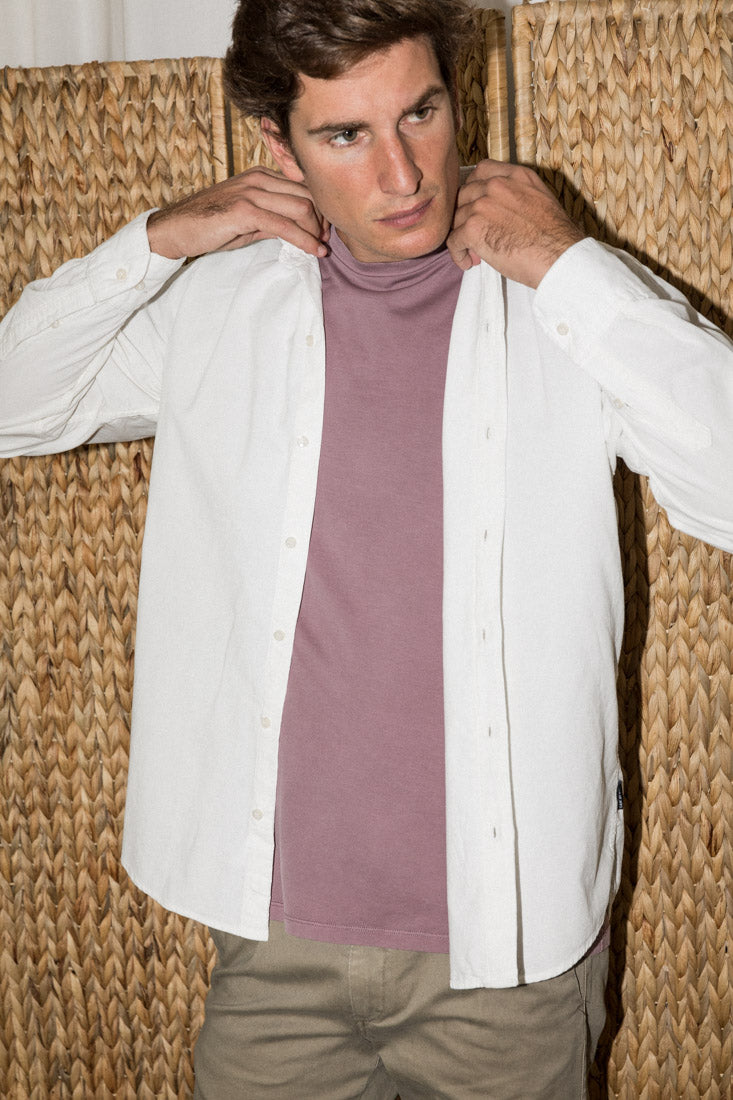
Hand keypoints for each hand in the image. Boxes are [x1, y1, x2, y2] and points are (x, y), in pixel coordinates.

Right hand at [146, 167, 329, 259]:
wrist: (176, 229)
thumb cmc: (208, 226)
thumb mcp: (246, 220)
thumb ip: (272, 220)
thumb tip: (296, 230)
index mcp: (260, 176)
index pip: (302, 187)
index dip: (319, 209)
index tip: (324, 230)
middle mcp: (258, 179)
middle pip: (307, 194)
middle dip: (322, 220)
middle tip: (327, 241)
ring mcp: (251, 192)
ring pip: (301, 208)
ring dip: (316, 232)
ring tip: (322, 249)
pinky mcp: (245, 211)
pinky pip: (284, 225)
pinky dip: (304, 240)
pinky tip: (314, 252)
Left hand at [447, 161, 584, 287]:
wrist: (559, 256)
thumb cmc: (555, 237)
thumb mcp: (541, 199)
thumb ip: (517, 194)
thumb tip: (499, 208)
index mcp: (515, 175)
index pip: (481, 171)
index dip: (474, 190)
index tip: (477, 206)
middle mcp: (496, 185)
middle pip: (464, 196)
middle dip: (467, 216)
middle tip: (476, 235)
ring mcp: (482, 205)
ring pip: (457, 219)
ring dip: (463, 237)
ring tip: (475, 253)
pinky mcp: (473, 228)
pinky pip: (453, 240)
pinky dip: (458, 254)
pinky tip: (468, 262)